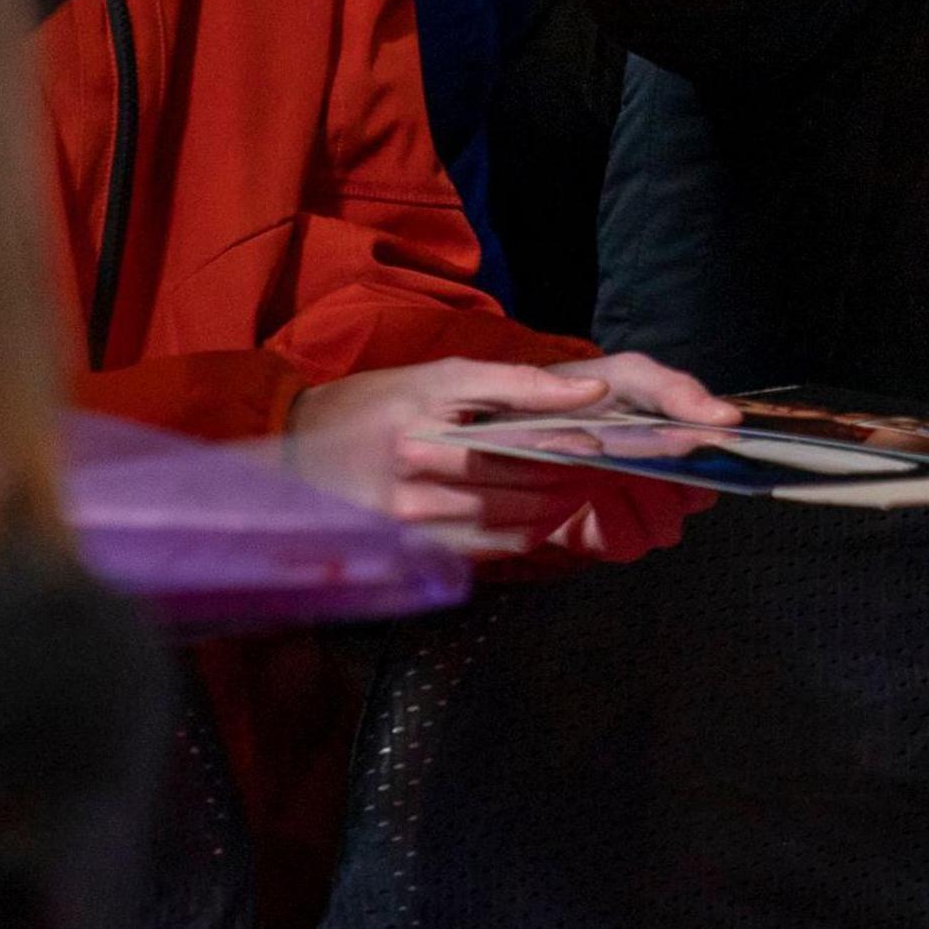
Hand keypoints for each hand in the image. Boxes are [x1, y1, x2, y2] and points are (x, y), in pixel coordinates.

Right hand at [285, 352, 738, 559]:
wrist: (298, 457)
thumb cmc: (376, 404)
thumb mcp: (438, 377)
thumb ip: (515, 383)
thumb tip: (593, 388)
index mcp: (425, 418)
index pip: (525, 433)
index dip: (582, 439)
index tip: (627, 437)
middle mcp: (418, 472)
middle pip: (530, 480)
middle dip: (584, 472)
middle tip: (630, 462)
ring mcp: (416, 520)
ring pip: (521, 517)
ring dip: (565, 502)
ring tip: (595, 483)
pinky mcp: (420, 551)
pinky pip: (498, 545)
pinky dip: (532, 529)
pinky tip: (548, 511)